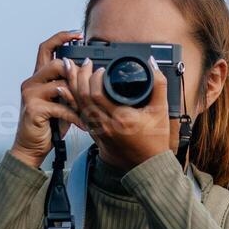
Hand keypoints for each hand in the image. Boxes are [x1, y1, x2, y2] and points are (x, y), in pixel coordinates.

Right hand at [8, 30, 85, 168]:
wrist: (32, 146)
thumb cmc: (49, 124)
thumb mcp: (62, 101)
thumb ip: (70, 86)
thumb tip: (89, 72)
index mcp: (38, 77)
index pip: (46, 47)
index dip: (61, 37)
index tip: (78, 34)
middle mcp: (31, 82)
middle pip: (56, 63)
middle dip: (75, 75)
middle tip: (87, 89)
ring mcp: (30, 94)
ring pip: (60, 84)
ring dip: (78, 99)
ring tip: (86, 111)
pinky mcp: (33, 109)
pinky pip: (61, 107)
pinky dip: (75, 117)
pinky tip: (83, 125)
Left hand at [61, 55, 172, 170]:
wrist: (148, 166)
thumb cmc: (155, 140)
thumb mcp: (161, 110)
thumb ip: (158, 84)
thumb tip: (152, 62)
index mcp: (121, 118)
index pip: (97, 94)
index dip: (95, 78)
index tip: (101, 68)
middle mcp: (106, 125)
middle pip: (83, 98)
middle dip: (79, 77)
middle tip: (82, 63)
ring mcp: (99, 132)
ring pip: (78, 106)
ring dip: (72, 86)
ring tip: (70, 70)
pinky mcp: (96, 135)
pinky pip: (80, 115)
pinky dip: (72, 101)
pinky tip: (67, 91)